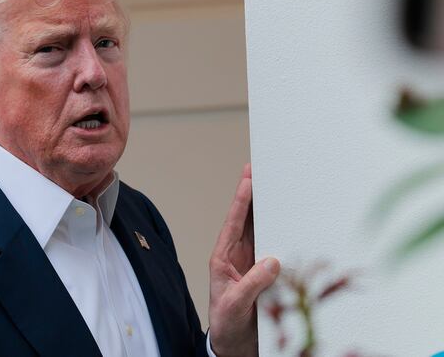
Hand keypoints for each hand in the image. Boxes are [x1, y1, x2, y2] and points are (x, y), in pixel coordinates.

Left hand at [208, 164, 279, 356]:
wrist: (233, 344)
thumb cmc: (227, 325)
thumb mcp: (236, 304)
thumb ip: (252, 284)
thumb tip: (272, 262)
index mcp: (222, 259)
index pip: (232, 224)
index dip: (240, 200)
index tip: (248, 178)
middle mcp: (236, 256)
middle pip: (246, 219)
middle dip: (253, 194)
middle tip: (260, 168)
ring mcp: (251, 262)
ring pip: (259, 229)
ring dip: (266, 208)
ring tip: (274, 184)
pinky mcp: (264, 272)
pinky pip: (272, 245)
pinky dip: (279, 229)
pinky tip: (286, 216)